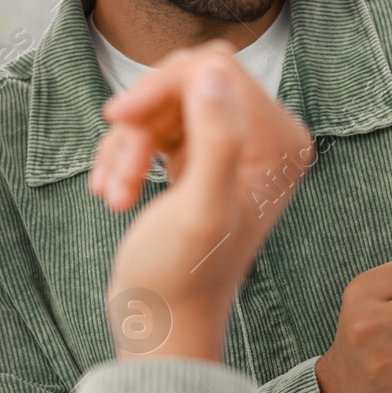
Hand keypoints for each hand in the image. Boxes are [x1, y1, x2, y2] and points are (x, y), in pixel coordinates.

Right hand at [89, 44, 314, 361]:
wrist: (161, 324)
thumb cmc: (182, 277)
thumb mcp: (199, 209)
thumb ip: (216, 139)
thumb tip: (211, 72)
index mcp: (280, 142)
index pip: (215, 68)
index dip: (160, 86)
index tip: (119, 119)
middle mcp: (264, 138)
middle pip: (186, 79)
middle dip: (141, 119)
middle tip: (119, 171)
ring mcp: (230, 147)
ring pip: (162, 104)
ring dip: (126, 144)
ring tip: (113, 194)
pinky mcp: (198, 159)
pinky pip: (153, 126)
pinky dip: (124, 154)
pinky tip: (111, 192)